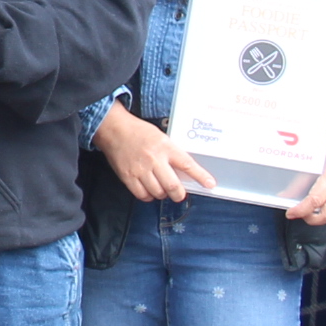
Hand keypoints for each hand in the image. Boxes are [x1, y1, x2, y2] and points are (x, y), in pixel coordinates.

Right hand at [95, 102, 215, 202]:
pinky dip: (148, 196)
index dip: (200, 176)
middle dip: (179, 194)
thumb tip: (183, 172)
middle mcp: (154, 159)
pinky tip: (149, 190)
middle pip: (172, 186)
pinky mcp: (128, 177)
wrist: (114, 129)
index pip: (187, 164)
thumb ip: (171, 153)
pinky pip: (142, 195)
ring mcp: (140, 169)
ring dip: (163, 194)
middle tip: (179, 194)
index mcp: (165, 147)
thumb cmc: (139, 132)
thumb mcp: (161, 138)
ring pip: (158, 192)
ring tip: (161, 189)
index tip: (210, 184)